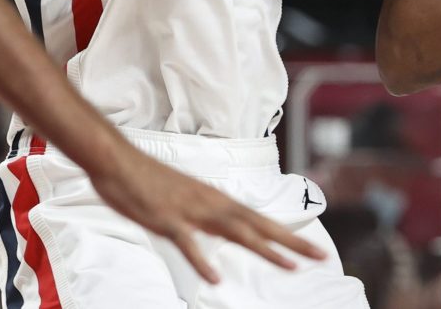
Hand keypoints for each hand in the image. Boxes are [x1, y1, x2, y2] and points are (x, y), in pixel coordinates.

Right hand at [89, 143, 325, 283]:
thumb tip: (224, 226)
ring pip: (235, 231)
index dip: (288, 236)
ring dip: (264, 249)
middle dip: (291, 243)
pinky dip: (202, 261)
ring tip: (289, 266)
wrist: (119, 161)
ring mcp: (191, 211)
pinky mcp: (167, 219)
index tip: (313, 250)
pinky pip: (188, 242)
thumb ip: (206, 213)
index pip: (260, 220)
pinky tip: (215, 279)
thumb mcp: (187, 197)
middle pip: (258, 225)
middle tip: (320, 256)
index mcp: (217, 200)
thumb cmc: (151, 181)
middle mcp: (212, 204)